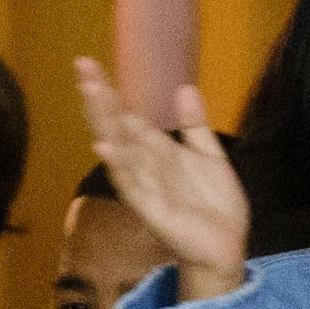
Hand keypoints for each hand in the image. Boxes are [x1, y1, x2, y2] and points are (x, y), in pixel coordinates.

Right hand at [75, 60, 247, 297]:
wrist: (227, 245)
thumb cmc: (215, 205)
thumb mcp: (209, 156)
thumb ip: (195, 125)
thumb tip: (184, 87)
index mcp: (156, 151)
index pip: (126, 115)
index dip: (108, 91)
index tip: (88, 64)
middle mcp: (144, 164)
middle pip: (115, 126)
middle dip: (99, 98)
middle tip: (82, 67)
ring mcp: (144, 186)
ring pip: (118, 149)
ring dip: (103, 122)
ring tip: (89, 92)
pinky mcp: (151, 209)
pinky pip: (131, 186)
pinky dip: (119, 166)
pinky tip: (104, 148)